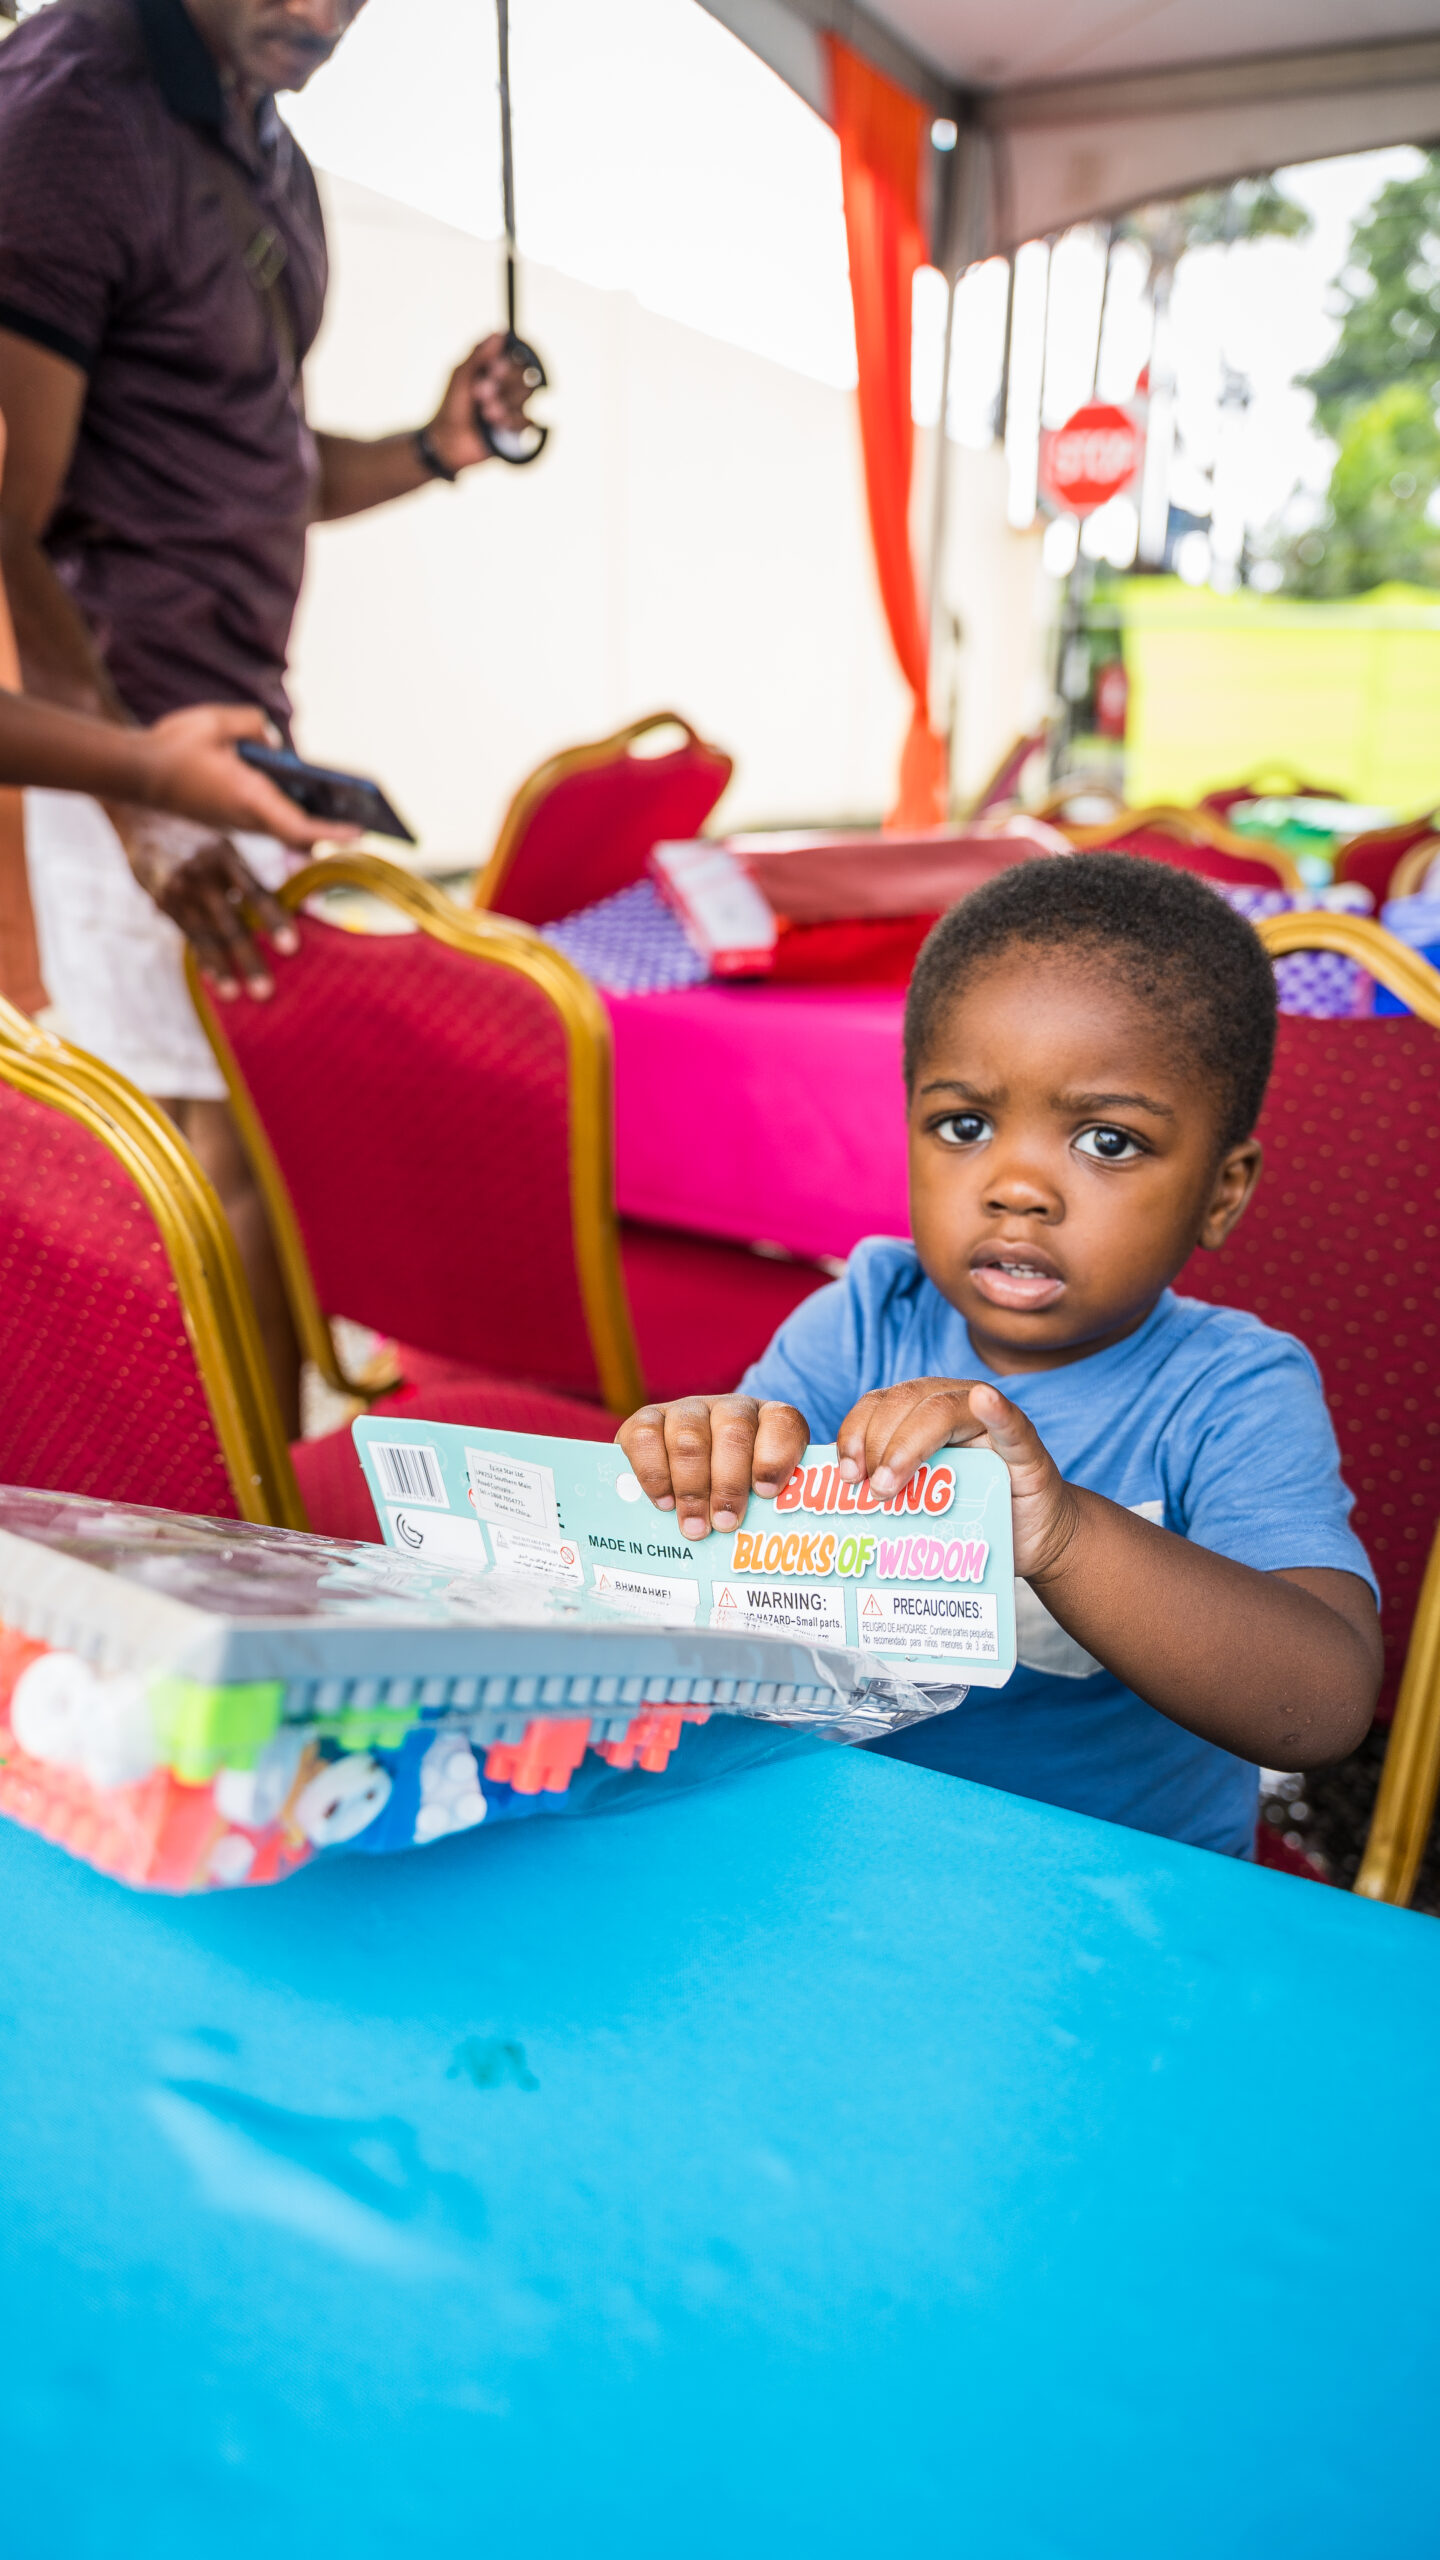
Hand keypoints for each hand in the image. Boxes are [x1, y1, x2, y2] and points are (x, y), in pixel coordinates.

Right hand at [113, 808, 297, 999]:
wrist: (140, 811)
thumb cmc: (196, 835)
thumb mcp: (222, 844)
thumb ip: (246, 876)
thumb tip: (293, 906)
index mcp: (226, 854)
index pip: (256, 893)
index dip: (274, 921)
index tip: (291, 948)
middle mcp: (201, 872)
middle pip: (231, 923)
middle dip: (248, 959)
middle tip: (265, 992)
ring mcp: (178, 888)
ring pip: (206, 935)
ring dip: (222, 967)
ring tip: (235, 995)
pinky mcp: (161, 900)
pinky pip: (187, 934)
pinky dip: (203, 957)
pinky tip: (216, 979)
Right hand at [136, 705, 356, 848]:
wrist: (132, 771)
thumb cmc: (173, 746)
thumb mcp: (216, 722)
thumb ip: (252, 726)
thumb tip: (272, 744)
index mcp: (248, 798)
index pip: (300, 827)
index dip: (333, 832)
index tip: (360, 832)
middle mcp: (246, 818)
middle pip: (298, 835)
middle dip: (330, 831)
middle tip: (364, 824)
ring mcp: (235, 822)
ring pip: (282, 829)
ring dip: (310, 823)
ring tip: (345, 810)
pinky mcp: (226, 819)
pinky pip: (265, 821)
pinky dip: (288, 815)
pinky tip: (304, 798)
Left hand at [422, 334, 538, 474]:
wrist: (448, 441)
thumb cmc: (451, 405)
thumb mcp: (461, 375)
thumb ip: (479, 354)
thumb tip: (500, 333)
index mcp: (496, 370)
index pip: (518, 357)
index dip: (510, 363)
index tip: (493, 369)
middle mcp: (508, 386)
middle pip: (525, 376)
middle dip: (503, 385)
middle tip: (479, 393)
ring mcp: (514, 407)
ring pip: (527, 397)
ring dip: (505, 403)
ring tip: (485, 413)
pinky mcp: (517, 429)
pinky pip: (528, 421)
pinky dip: (511, 421)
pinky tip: (495, 425)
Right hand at [617, 1395, 809, 1539]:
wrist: (676, 1474)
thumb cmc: (727, 1494)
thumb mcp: (752, 1496)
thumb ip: (763, 1507)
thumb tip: (761, 1544)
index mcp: (767, 1421)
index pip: (783, 1422)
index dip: (776, 1455)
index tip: (765, 1492)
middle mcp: (729, 1409)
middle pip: (733, 1433)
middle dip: (729, 1483)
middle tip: (725, 1523)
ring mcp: (688, 1410)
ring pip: (689, 1439)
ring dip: (692, 1488)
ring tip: (694, 1526)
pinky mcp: (647, 1417)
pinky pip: (647, 1438)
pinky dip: (654, 1474)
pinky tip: (664, 1502)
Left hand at [836, 1378, 1079, 1580]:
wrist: (1028, 1539)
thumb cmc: (964, 1519)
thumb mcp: (915, 1500)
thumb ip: (883, 1486)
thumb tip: (827, 1495)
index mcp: (919, 1413)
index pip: (877, 1405)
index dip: (854, 1433)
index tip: (844, 1474)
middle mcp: (953, 1405)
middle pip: (904, 1403)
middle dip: (877, 1444)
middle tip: (869, 1491)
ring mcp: (991, 1424)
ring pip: (943, 1410)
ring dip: (909, 1443)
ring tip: (890, 1483)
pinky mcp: (1026, 1448)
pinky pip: (1010, 1423)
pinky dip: (997, 1410)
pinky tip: (985, 1401)